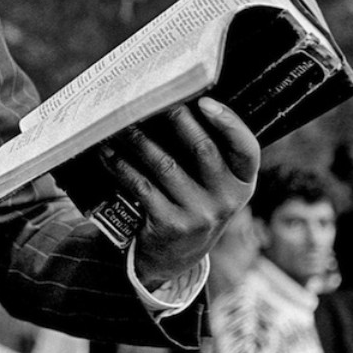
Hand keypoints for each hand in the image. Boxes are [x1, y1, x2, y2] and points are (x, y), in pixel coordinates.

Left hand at [101, 98, 259, 289]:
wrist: (176, 256)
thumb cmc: (192, 202)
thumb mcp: (213, 184)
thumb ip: (207, 151)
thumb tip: (174, 101)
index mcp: (243, 182)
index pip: (247, 149)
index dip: (229, 123)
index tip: (205, 101)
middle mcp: (228, 200)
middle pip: (203, 149)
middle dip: (176, 119)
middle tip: (151, 97)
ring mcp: (200, 215)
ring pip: (165, 164)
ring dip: (138, 139)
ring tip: (117, 121)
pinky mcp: (171, 224)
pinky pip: (141, 185)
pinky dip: (121, 165)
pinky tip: (106, 151)